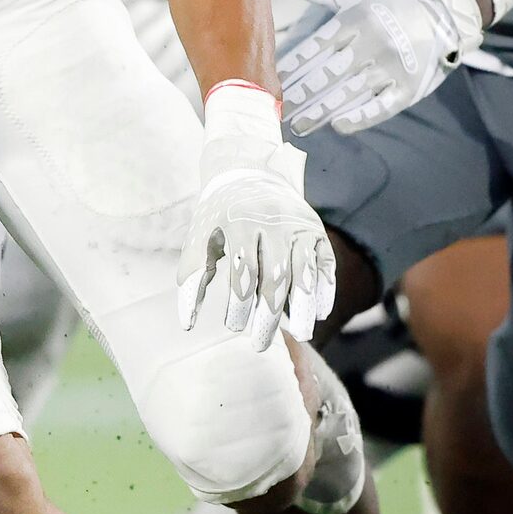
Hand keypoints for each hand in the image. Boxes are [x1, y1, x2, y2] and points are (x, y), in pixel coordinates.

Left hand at [177, 82, 334, 347]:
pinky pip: (326, 261)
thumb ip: (193, 276)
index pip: (243, 270)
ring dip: (303, 306)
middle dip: (268, 314)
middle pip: (275, 276)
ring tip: (301, 335)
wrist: (249, 170)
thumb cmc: (219, 213)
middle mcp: (274, 221)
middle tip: (260, 344)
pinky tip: (320, 312)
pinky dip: (325, 287)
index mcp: (240, 221)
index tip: (234, 326)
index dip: (239, 302)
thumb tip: (186, 324)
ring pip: (305, 270)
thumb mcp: (200, 236)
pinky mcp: (316, 229)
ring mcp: (299, 225)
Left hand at [273, 0, 483, 136]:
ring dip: (320, 112)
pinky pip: (382, 107)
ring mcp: (392, 68)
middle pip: (330, 73)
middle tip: (277, 109)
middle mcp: (374, 43)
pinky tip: (337, 126)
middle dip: (301, 93)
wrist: (442, 15)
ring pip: (350, 93)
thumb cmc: (387, 1)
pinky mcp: (408, 88)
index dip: (293, 65)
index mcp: (357, 19)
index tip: (270, 80)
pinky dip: (360, 118)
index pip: (317, 46)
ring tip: (297, 125)